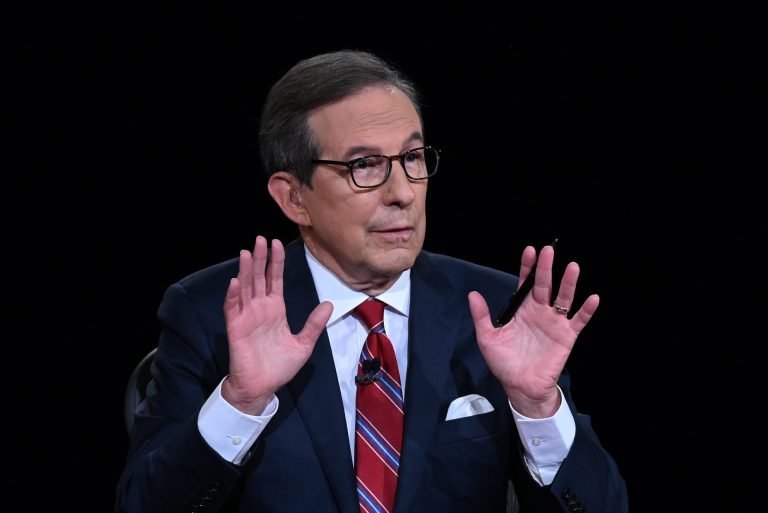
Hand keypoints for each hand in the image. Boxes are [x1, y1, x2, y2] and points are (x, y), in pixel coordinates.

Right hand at [222, 236, 332, 414]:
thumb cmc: (280, 367)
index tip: (277, 244)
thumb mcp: (304, 344)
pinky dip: (233, 295)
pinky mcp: (236, 329)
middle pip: (259, 278)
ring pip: (245, 288)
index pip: (275, 280)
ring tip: (247, 253)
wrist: (262, 388)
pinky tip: (236, 282)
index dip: (276, 262)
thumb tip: (329, 304)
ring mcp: (247, 317)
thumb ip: (314, 323)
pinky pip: (233, 308)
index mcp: (275, 310)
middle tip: (260, 239)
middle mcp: (260, 309)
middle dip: (260, 258)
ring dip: (245, 271)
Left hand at [468, 244, 598, 417]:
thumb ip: (481, 316)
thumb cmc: (504, 363)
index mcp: (521, 310)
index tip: (530, 251)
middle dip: (546, 268)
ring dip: (569, 283)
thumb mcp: (488, 338)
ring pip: (563, 298)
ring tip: (572, 267)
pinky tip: (593, 298)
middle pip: (544, 285)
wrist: (520, 387)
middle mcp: (539, 312)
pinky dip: (587, 310)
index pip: (525, 284)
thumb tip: (473, 294)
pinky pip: (579, 321)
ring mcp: (554, 323)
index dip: (528, 267)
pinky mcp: (566, 336)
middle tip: (549, 250)